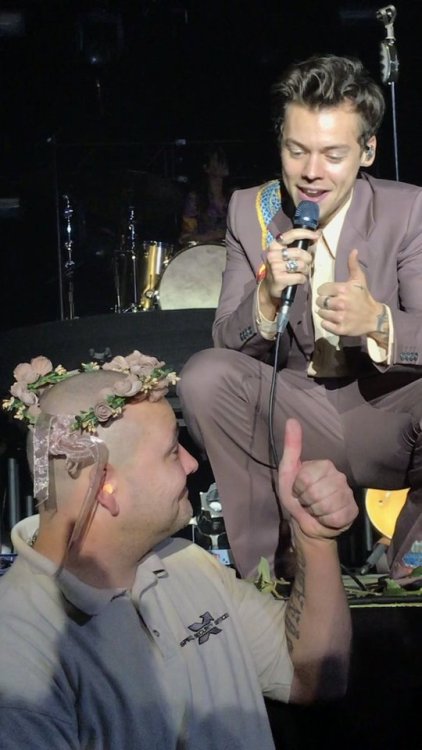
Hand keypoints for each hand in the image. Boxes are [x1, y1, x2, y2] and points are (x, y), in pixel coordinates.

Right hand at [260, 228, 318, 308]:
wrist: (271, 287)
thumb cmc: (282, 269)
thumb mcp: (286, 255)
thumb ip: (299, 245)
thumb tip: (318, 233)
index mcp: (274, 245)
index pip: (291, 234)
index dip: (305, 233)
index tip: (316, 236)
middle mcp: (272, 255)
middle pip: (299, 252)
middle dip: (307, 259)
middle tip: (306, 264)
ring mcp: (275, 267)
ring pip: (301, 265)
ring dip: (305, 270)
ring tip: (301, 273)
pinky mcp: (279, 278)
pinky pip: (299, 277)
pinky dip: (303, 279)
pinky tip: (299, 280)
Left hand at [278, 419, 357, 539]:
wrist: (306, 523)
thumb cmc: (296, 496)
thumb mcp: (288, 471)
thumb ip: (291, 447)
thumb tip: (291, 420)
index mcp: (324, 465)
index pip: (306, 478)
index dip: (297, 488)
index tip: (298, 490)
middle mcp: (339, 476)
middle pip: (315, 492)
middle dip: (306, 500)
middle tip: (307, 501)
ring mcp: (347, 494)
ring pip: (326, 505)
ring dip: (315, 511)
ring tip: (315, 509)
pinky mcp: (352, 510)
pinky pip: (335, 517)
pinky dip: (325, 520)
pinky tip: (325, 517)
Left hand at [315, 249, 383, 336]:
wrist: (374, 317)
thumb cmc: (364, 297)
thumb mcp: (359, 280)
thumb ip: (353, 265)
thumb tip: (354, 250)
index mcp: (343, 290)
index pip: (321, 290)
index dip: (324, 292)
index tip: (330, 294)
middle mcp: (341, 303)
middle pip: (319, 302)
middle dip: (323, 302)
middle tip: (331, 304)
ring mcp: (341, 317)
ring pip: (321, 313)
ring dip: (324, 312)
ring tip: (333, 311)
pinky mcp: (340, 329)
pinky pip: (324, 324)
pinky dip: (327, 323)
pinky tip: (334, 320)